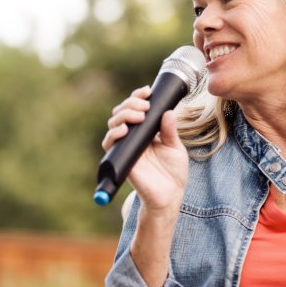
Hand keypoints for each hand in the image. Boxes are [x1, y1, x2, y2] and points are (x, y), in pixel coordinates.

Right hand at [103, 86, 188, 213]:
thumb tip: (168, 112)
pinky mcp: (121, 159)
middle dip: (131, 104)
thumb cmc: (173, 173)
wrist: (170, 196)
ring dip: (124, 115)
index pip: (136, 108)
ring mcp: (126, 147)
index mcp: (146, 131)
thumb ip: (170, 131)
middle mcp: (133, 137)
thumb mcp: (175, 148)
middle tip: (144, 106)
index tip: (147, 91)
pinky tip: (125, 130)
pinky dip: (114, 134)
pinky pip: (110, 144)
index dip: (138, 97)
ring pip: (114, 124)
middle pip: (122, 112)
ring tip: (138, 115)